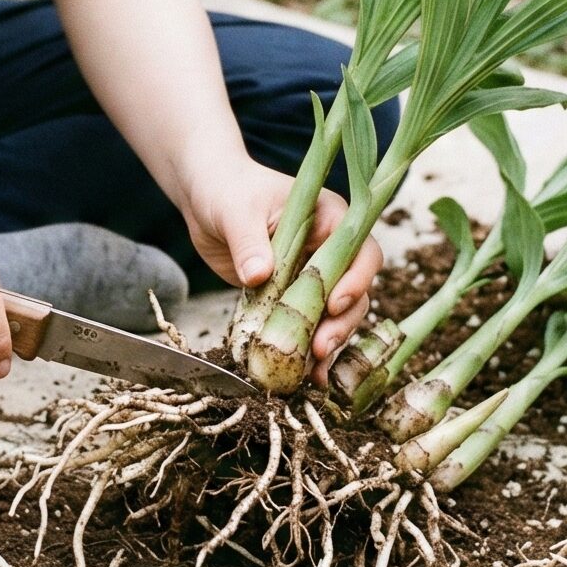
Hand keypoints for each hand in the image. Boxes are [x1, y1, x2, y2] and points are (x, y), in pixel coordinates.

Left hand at [182, 152, 381, 386]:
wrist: (206, 201)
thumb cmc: (227, 191)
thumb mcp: (236, 211)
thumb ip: (249, 242)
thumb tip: (259, 275)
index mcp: (332, 219)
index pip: (360, 251)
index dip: (356, 279)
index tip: (334, 303)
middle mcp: (331, 250)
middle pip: (355, 291)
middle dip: (341, 322)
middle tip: (321, 347)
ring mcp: (313, 276)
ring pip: (335, 315)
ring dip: (328, 342)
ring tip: (312, 369)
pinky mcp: (292, 298)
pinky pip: (306, 326)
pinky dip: (304, 350)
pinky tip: (303, 375)